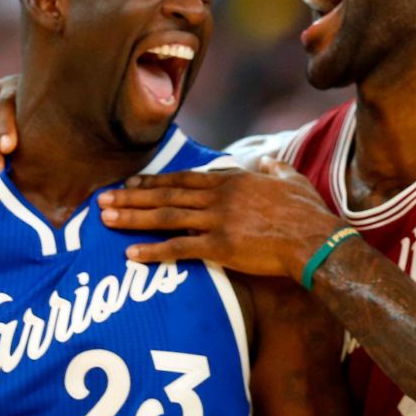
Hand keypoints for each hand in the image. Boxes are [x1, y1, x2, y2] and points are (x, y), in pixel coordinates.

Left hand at [97, 158, 344, 281]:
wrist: (314, 239)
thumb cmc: (306, 211)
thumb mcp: (290, 180)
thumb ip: (273, 169)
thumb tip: (267, 160)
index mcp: (231, 181)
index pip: (183, 179)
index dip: (154, 181)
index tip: (132, 182)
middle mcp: (218, 197)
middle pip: (166, 196)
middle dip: (131, 197)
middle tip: (101, 200)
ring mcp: (216, 221)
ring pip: (165, 218)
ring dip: (132, 218)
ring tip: (105, 220)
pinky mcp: (219, 247)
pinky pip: (179, 249)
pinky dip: (152, 251)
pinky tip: (130, 254)